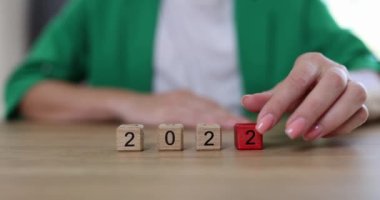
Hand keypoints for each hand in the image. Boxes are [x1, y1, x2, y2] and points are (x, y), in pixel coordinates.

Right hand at [115, 90, 249, 127]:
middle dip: (230, 116)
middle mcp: (186, 98)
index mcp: (190, 98)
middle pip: (212, 108)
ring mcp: (175, 103)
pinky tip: (209, 126)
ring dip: (220, 118)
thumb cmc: (152, 109)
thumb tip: (209, 125)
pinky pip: (185, 116)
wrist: (127, 103)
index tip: (245, 122)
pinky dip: (199, 121)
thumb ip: (190, 116)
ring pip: (202, 111)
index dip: (230, 114)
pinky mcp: (165, 111)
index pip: (214, 107)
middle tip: (247, 125)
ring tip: (236, 125)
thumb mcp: (173, 110)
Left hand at [241, 53, 368, 140]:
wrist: (322, 88)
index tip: (263, 125)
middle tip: (290, 133)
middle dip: (310, 110)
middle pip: (331, 84)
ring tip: (308, 136)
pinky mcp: (360, 102)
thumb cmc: (299, 90)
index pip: (296, 80)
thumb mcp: (280, 92)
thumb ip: (265, 99)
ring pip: (353, 96)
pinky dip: (343, 126)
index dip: (278, 104)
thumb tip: (245, 102)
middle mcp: (334, 69)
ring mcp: (351, 84)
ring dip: (331, 119)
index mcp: (311, 63)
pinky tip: (322, 135)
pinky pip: (359, 113)